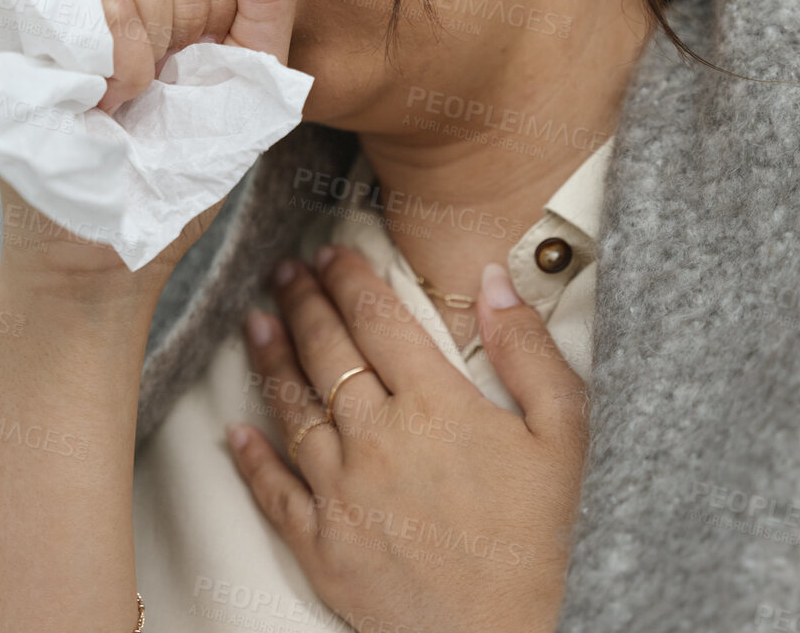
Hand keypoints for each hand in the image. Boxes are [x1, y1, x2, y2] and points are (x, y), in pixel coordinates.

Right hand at [0, 0, 302, 297]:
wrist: (106, 248)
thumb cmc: (177, 165)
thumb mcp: (250, 72)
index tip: (203, 50)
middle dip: (196, 5)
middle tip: (168, 71)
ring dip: (158, 37)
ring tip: (134, 88)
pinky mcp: (20, 24)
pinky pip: (103, 4)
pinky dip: (126, 64)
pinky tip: (107, 102)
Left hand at [226, 248, 588, 632]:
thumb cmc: (547, 541)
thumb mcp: (565, 435)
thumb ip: (528, 351)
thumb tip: (493, 279)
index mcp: (436, 405)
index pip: (379, 319)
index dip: (350, 278)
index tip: (331, 252)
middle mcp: (377, 439)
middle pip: (326, 351)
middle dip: (303, 302)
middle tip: (286, 272)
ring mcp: (342, 494)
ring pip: (291, 409)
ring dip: (271, 358)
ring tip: (256, 322)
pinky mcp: (321, 547)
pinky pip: (272, 491)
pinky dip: (249, 457)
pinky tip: (234, 430)